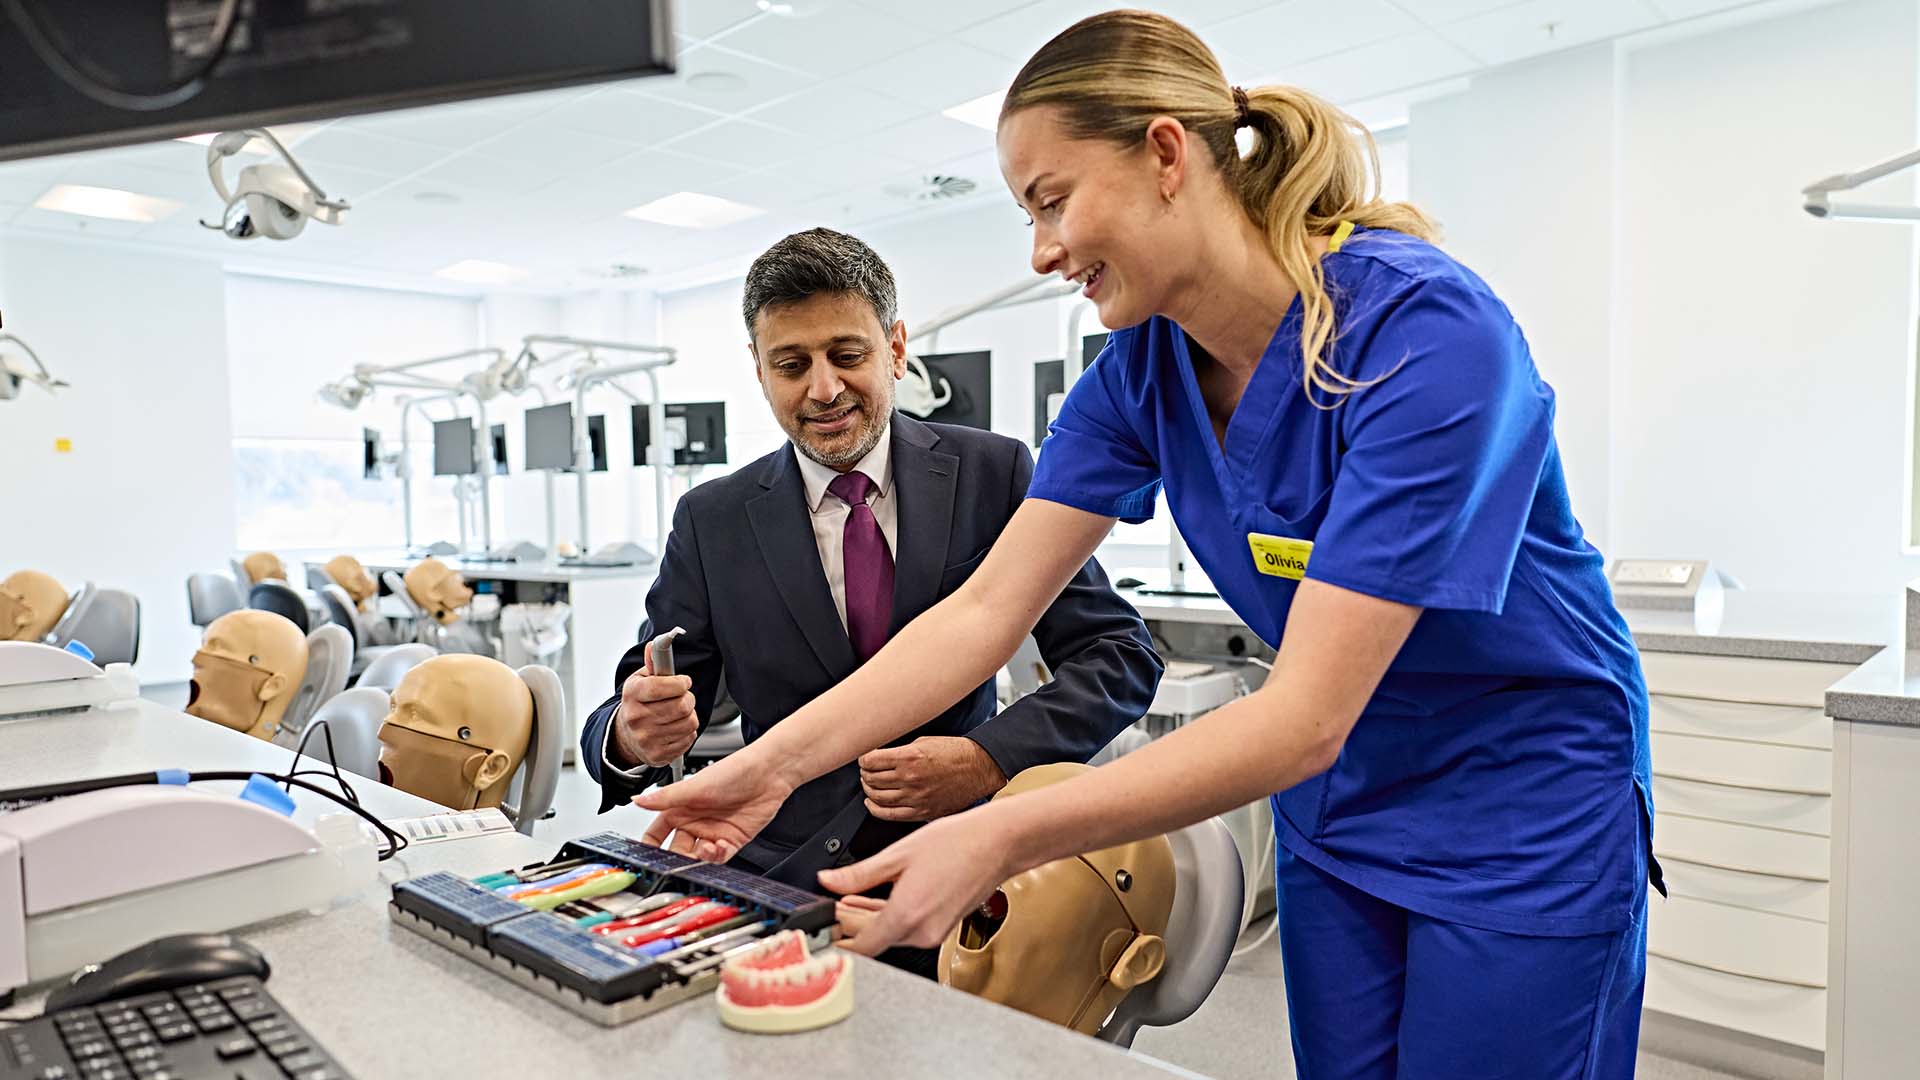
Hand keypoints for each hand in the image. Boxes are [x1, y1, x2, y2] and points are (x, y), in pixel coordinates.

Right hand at [612, 654, 696, 767]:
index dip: (680, 683)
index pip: (662, 686)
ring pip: (689, 722)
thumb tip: (655, 645)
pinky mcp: (658, 755)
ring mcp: (646, 739)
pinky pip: (688, 739)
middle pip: (682, 705)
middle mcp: (637, 718)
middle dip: (688, 698)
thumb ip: (653, 663)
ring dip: (689, 716)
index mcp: (632, 694)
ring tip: (678, 714)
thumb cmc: (640, 703)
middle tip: (683, 698)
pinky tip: (675, 728)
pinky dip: (687, 732)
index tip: (684, 682)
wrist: (627, 736)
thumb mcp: (641, 680)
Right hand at [634, 748, 794, 862]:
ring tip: (706, 849)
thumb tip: (636, 800)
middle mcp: (695, 822)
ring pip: (697, 857)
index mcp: (681, 808)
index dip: (650, 845)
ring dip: (699, 858)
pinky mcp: (732, 840)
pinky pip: (719, 858)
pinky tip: (721, 846)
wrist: (769, 773)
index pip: (657, 832)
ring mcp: (713, 832)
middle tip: (679, 859)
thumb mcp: (695, 786)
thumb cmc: (734, 771)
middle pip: (676, 849)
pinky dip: (718, 856)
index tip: (645, 856)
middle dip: (676, 857)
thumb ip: (665, 798)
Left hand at [817, 807, 1018, 954]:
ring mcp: (933, 932)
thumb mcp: (897, 854)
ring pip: (888, 934)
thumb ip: (858, 875)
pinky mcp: (941, 926)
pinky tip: (874, 900)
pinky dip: (888, 916)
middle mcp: (920, 931)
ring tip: (847, 899)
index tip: (822, 927)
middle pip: (873, 940)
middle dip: (849, 925)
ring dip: (867, 919)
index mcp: (906, 916)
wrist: (997, 843)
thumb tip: (827, 881)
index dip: (836, 939)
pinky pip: (905, 928)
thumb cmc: (956, 843)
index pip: (860, 947)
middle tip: (831, 904)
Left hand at [858, 737, 1006, 821]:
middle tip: (867, 770)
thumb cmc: (954, 753)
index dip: (863, 759)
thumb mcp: (924, 742)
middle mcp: (910, 778)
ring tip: (870, 784)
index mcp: (910, 758)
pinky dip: (875, 809)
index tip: (864, 758)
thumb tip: (878, 758)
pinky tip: (872, 803)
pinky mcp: (922, 811)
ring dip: (868, 790)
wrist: (978, 768)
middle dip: (865, 773)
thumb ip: (899, 751)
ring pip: (877, 797)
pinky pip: (890, 814)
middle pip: (871, 779)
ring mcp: (915, 797)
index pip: (870, 761)